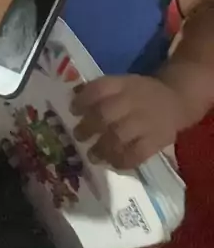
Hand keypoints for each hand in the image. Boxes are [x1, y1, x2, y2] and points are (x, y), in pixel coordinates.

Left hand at [71, 74, 187, 168]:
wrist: (175, 100)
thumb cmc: (139, 93)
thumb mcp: (121, 84)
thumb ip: (97, 91)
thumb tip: (72, 97)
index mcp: (123, 84)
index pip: (99, 89)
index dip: (83, 100)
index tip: (73, 110)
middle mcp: (133, 101)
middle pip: (105, 114)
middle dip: (88, 128)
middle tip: (78, 136)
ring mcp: (145, 122)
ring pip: (119, 137)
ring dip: (101, 148)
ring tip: (92, 155)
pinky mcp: (157, 141)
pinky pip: (137, 154)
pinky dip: (122, 161)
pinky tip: (113, 163)